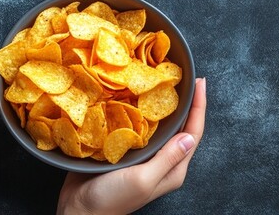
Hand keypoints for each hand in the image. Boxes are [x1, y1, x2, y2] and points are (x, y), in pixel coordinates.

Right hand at [57, 78, 206, 213]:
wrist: (79, 209)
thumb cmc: (111, 200)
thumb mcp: (143, 179)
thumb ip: (167, 159)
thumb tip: (189, 137)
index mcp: (172, 170)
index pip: (192, 134)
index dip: (198, 107)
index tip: (199, 83)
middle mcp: (160, 162)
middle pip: (178, 127)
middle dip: (182, 102)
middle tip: (181, 77)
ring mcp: (141, 156)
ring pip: (156, 126)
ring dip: (158, 105)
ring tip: (158, 82)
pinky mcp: (122, 151)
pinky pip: (134, 127)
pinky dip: (135, 111)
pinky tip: (131, 97)